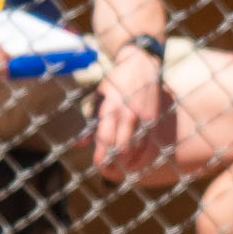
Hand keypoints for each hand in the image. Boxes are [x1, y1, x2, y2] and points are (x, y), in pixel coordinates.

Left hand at [95, 45, 165, 173]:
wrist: (141, 63)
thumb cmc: (115, 81)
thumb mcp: (98, 98)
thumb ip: (90, 122)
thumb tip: (79, 144)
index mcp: (111, 108)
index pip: (106, 139)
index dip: (101, 156)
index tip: (98, 165)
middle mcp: (128, 114)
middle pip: (122, 148)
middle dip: (113, 162)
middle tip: (107, 170)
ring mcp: (143, 117)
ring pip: (136, 148)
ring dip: (127, 160)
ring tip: (119, 167)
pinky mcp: (153, 119)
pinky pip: (146, 142)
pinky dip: (139, 153)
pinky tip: (133, 159)